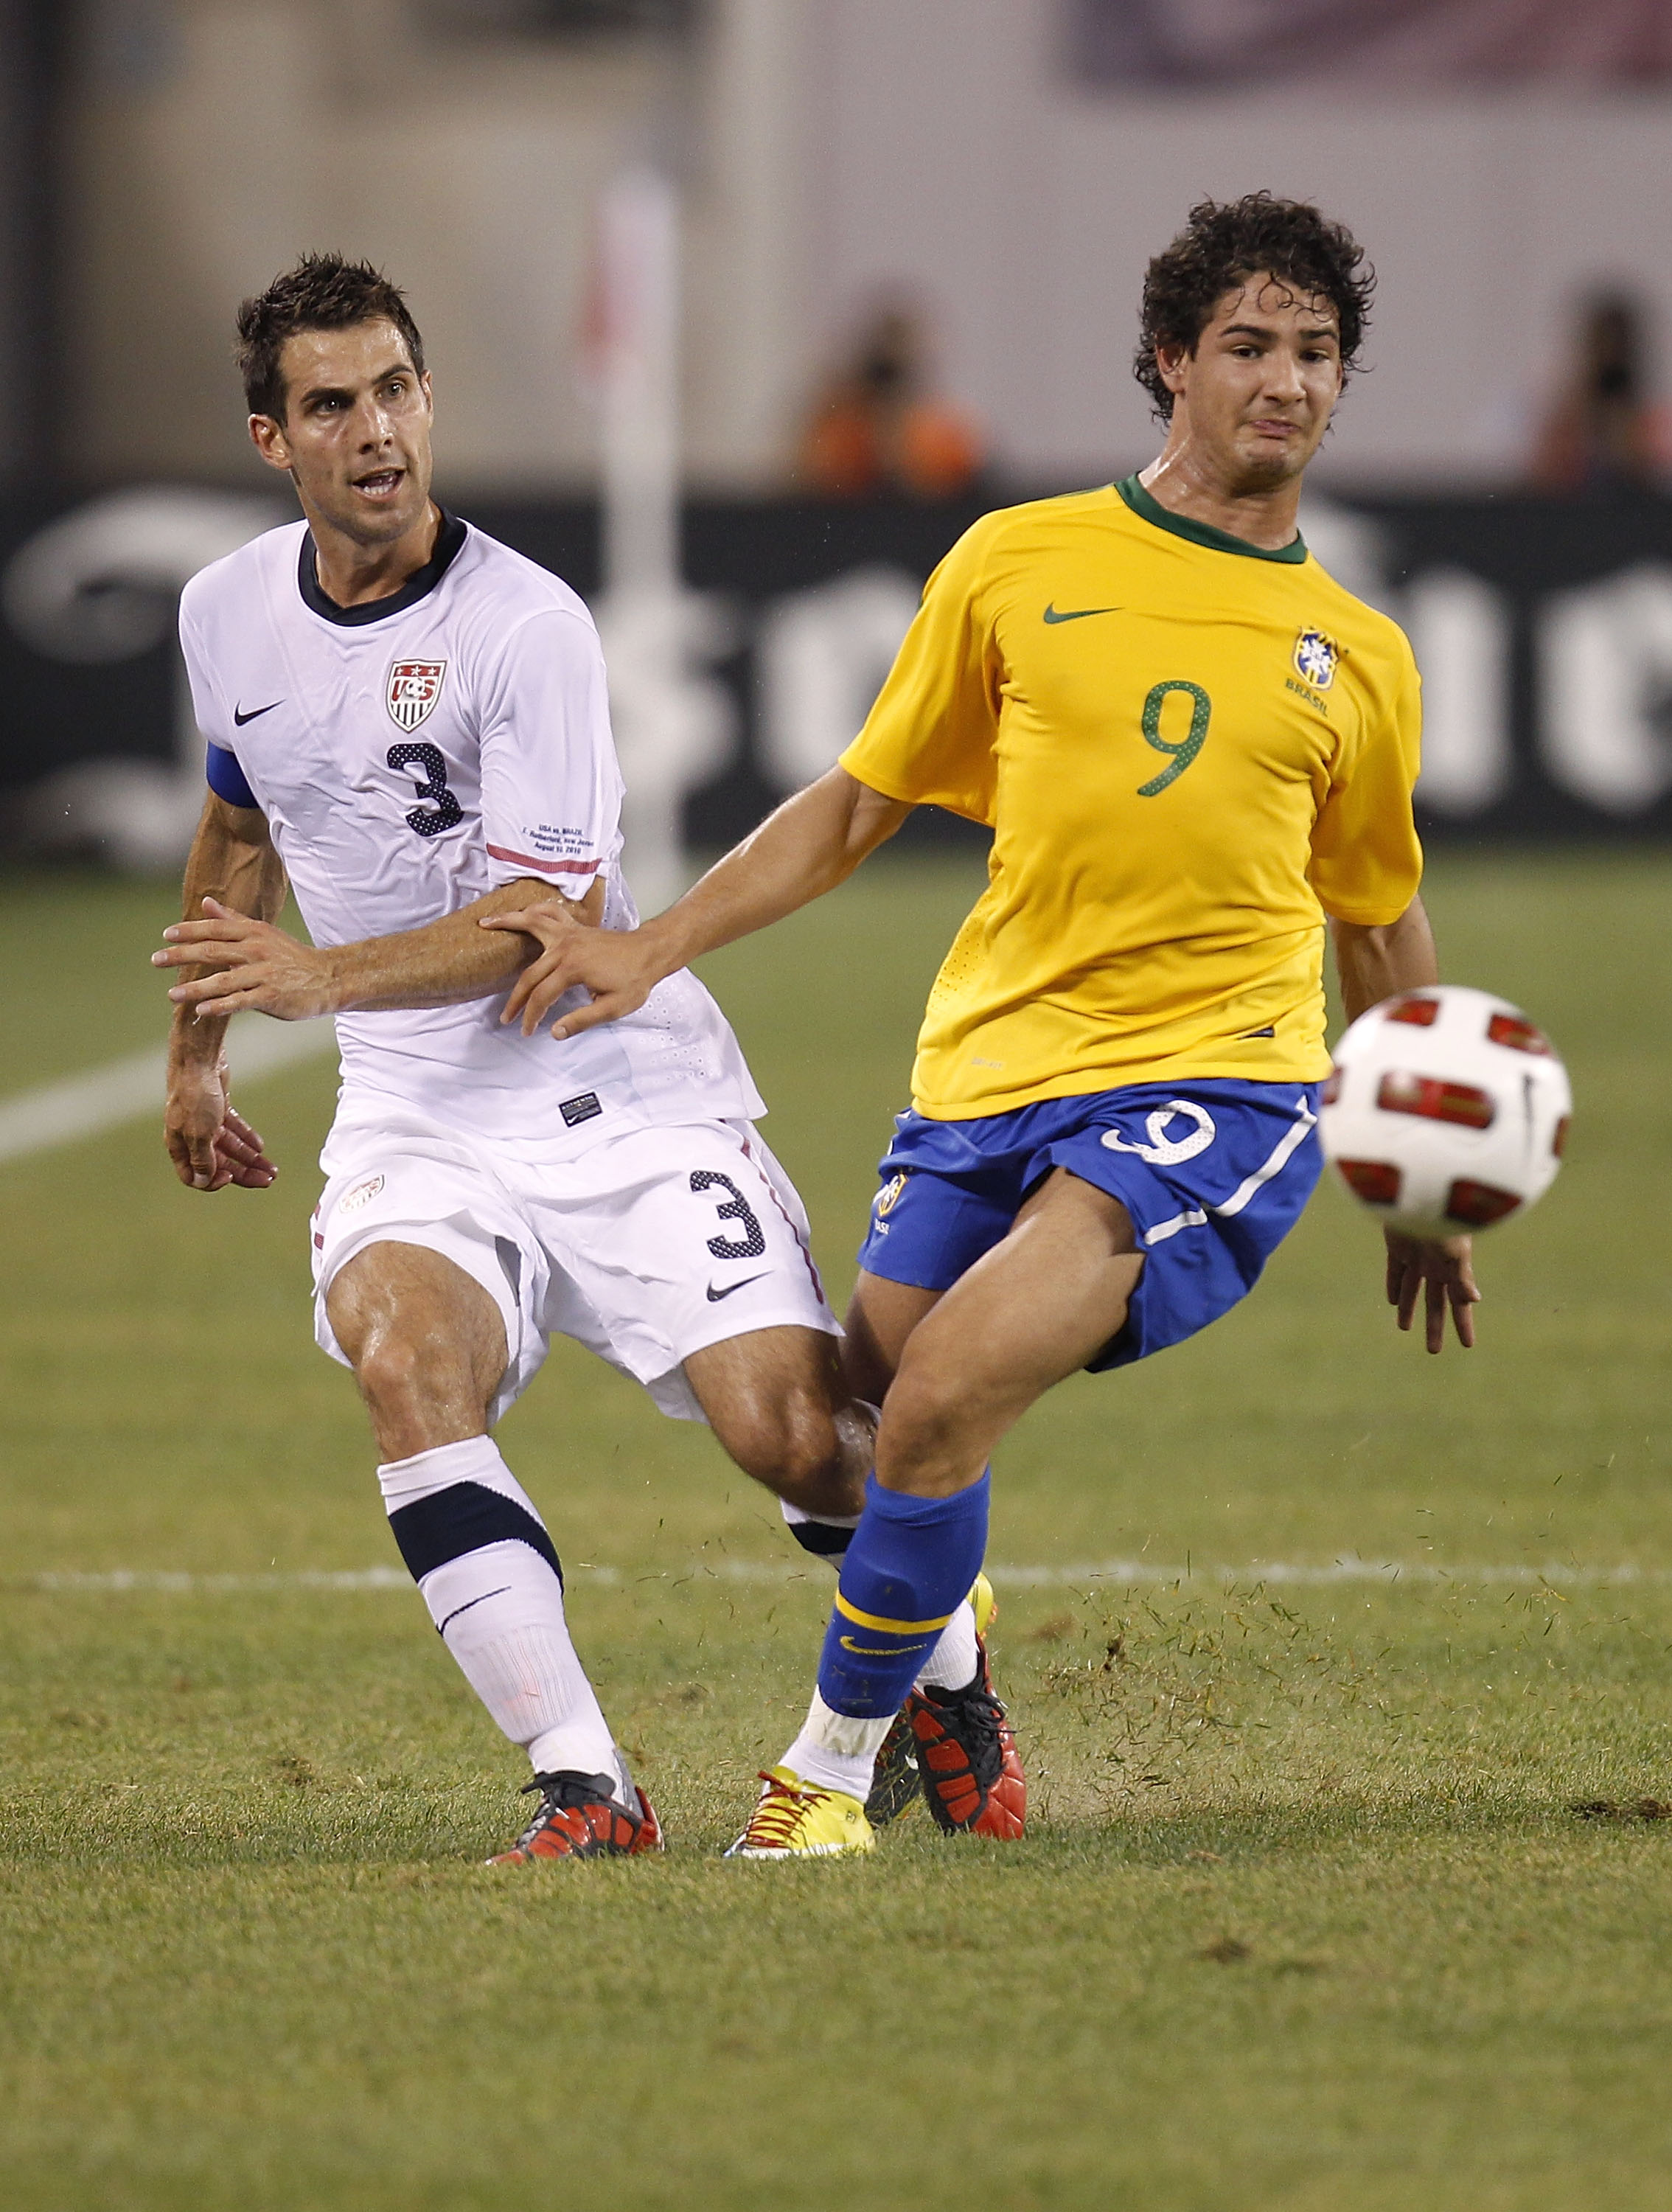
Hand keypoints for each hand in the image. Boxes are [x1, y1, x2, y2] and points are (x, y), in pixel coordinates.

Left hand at [153, 898, 336, 1021]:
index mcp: (254, 932)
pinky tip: (201, 1011)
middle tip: (156, 960)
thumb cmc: (292, 957)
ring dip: (194, 988)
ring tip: (172, 994)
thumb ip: (232, 920)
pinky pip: (240, 1001)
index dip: (189, 931)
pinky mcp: (271, 996)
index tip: (167, 935)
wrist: (329, 978)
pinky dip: (220, 1005)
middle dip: (181, 955)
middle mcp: (257, 950)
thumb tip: (205, 902)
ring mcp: (264, 974)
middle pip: (212, 951)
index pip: (215, 929)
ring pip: (222, 980)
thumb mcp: (264, 933)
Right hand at [164, 1051, 277, 1191]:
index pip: (195, 1176)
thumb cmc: (193, 1096)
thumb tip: (203, 1182)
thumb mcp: (197, 1134)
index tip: (230, 1178)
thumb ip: (202, 1160)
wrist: (199, 1060)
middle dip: (244, 1173)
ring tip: (272, 1169)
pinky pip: (235, 1130)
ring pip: (231, 1148)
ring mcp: (206, 1122)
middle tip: (267, 1180)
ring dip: (252, 1159)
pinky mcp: (219, 1109)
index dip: (212, 1182)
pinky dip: (248, 1139)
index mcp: (180, 1146)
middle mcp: (192, 1137)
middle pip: (220, 1163)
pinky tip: (261, 1148)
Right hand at [480, 902, 660, 1038]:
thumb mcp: (613, 1007)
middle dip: (515, 998)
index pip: (542, 997)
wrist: (651, 952)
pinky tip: (523, 911)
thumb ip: (582, 1020)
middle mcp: (565, 947)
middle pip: (530, 974)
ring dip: (507, 922)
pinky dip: (533, 910)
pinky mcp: (574, 927)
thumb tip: (555, 1032)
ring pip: (530, 924)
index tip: (526, 1030)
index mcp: (573, 968)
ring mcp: (568, 933)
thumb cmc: (635, 979)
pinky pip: (548, 912)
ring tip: (484, 923)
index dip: (530, 1016)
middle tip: (504, 1017)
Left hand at [1384, 1229, 1477, 1352]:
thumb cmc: (1444, 1222)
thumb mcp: (1457, 1252)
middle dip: (1435, 1327)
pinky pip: (1395, 1272)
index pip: (1460, 1305)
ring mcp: (1416, 1257)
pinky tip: (1392, 1301)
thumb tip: (1475, 1300)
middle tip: (1433, 1351)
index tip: (1469, 1345)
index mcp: (1454, 1270)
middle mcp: (1436, 1266)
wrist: (1419, 1195)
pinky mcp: (1397, 1247)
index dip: (1464, 1325)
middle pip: (1435, 1304)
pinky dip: (1394, 1287)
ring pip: (1413, 1291)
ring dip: (1409, 1310)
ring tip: (1404, 1329)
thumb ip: (1463, 1277)